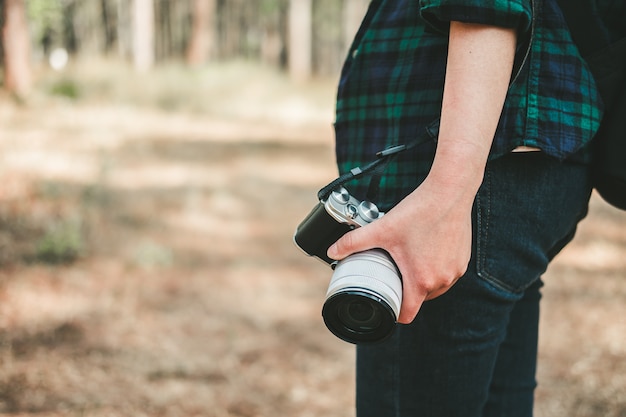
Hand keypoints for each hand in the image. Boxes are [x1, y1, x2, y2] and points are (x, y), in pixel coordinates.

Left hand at [327, 176, 473, 323]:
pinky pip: (446, 275)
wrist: (450, 192)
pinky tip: (425, 252)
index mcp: (421, 280)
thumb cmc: (420, 211)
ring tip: (409, 261)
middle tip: (393, 272)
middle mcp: (442, 281)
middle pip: (420, 300)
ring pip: (434, 288)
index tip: (386, 304)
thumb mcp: (382, 228)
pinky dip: (435, 269)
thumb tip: (333, 251)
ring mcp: (455, 272)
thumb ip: (354, 242)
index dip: (394, 313)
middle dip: (406, 290)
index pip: (407, 314)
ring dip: (421, 280)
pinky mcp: (462, 261)